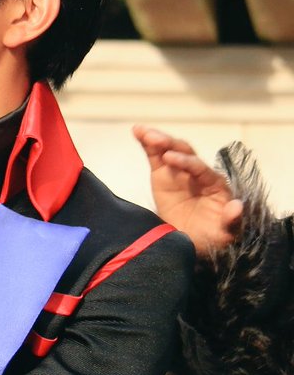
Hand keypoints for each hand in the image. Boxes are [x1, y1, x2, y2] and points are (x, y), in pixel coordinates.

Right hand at [133, 125, 242, 254]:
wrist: (189, 243)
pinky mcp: (163, 174)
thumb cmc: (210, 238)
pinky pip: (155, 156)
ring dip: (157, 139)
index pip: (200, 168)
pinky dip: (147, 143)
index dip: (185, 162)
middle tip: (154, 138)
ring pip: (170, 149)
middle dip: (170, 143)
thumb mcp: (224, 234)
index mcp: (214, 184)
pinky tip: (137, 131)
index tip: (169, 159)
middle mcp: (197, 173)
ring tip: (142, 131)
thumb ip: (231, 221)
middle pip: (185, 152)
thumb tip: (237, 206)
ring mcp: (179, 172)